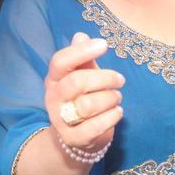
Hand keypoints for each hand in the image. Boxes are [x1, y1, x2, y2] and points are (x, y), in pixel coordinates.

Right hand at [44, 32, 124, 151]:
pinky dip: (111, 117)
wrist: (77, 136)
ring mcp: (61, 120)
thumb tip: (81, 35)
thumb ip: (83, 59)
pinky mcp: (73, 138)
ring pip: (87, 105)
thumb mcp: (83, 76)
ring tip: (117, 97)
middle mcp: (54, 98)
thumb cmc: (83, 98)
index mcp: (54, 79)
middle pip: (77, 82)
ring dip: (110, 98)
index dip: (81, 51)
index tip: (104, 45)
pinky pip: (94, 127)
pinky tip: (117, 112)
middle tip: (120, 80)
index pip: (60, 61)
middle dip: (105, 79)